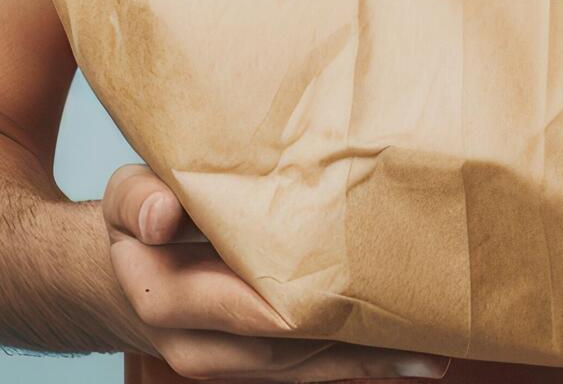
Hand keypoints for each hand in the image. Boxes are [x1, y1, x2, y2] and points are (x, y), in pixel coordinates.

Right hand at [103, 164, 451, 382]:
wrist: (130, 271)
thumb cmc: (143, 217)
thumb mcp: (128, 195)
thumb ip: (140, 199)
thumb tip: (163, 216)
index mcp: (165, 299)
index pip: (242, 305)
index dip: (297, 296)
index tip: (353, 281)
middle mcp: (197, 348)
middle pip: (286, 345)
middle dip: (351, 331)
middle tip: (422, 312)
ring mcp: (231, 364)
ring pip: (305, 367)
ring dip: (367, 355)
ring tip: (434, 339)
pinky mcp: (259, 366)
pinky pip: (312, 373)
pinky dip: (362, 364)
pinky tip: (418, 360)